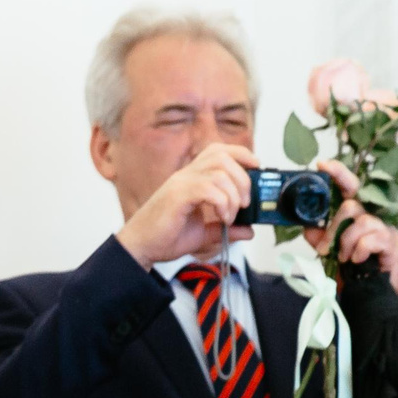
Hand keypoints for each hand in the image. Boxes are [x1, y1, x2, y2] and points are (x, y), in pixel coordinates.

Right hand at [115, 142, 257, 266]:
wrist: (140, 247)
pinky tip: (222, 219)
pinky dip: (222, 203)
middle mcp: (186, 175)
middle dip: (243, 179)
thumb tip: (249, 230)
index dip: (242, 155)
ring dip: (233, 194)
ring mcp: (181, 183)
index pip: (220, 150)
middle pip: (223, 156)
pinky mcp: (177, 195)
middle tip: (244, 204)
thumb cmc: (164, 237)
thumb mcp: (203, 234)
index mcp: (192, 178)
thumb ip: (226, 229)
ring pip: (219, 171)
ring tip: (231, 215)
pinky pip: (207, 188)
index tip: (256, 170)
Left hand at [301, 167, 397, 290]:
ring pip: (361, 221)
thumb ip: (318, 235)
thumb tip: (305, 224)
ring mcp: (384, 228)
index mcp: (357, 214)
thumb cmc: (354, 268)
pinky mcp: (392, 242)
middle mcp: (372, 216)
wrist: (372, 295)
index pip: (349, 186)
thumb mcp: (330, 250)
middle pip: (351, 205)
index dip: (338, 173)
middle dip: (333, 229)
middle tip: (324, 249)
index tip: (321, 165)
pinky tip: (357, 260)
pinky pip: (371, 239)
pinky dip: (359, 250)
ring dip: (345, 243)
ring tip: (343, 258)